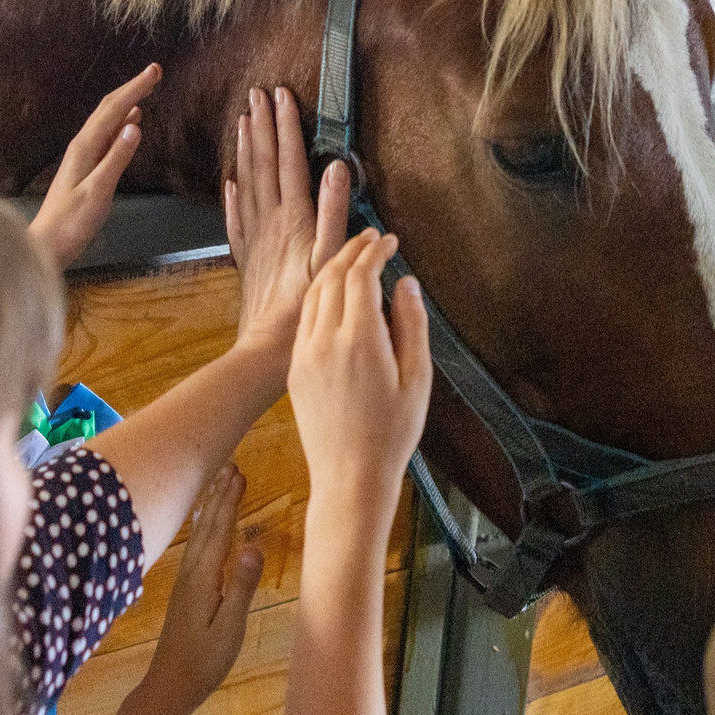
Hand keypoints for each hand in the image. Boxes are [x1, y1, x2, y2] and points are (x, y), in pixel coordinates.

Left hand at [31, 64, 159, 269]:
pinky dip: (122, 122)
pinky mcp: (87, 167)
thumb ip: (117, 159)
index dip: (135, 88)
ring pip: (108, 120)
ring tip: (146, 89)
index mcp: (85, 147)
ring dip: (127, 102)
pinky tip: (130, 121)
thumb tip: (136, 124)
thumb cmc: (71, 223)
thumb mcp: (98, 192)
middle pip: (108, 108)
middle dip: (131, 88)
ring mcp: (84, 156)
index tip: (155, 71)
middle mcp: (83, 145)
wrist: (47, 245)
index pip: (113, 109)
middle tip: (155, 72)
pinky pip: (108, 136)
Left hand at [137, 464, 264, 714]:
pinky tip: (207, 529)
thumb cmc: (203, 662)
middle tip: (231, 466)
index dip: (230, 501)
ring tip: (220, 485)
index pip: (220, 530)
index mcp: (203, 578)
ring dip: (211, 508)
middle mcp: (190, 573)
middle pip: (207, 525)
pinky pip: (197, 548)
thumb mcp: (229, 627)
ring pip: (199, 535)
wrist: (168, 686)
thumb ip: (241, 586)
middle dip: (219, 495)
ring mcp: (185, 582)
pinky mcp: (185, 592)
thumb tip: (252, 544)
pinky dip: (204, 529)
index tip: (239, 472)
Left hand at [226, 87, 350, 363]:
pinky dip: (233, 195)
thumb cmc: (306, 309)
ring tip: (244, 122)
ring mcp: (255, 240)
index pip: (290, 161)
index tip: (282, 95)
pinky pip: (236, 218)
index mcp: (293, 219)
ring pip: (247, 184)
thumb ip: (333, 212)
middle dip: (263, 126)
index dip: (286, 126)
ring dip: (247, 150)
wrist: (266, 349)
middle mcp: (270, 223)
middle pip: (265, 164)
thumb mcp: (331, 261)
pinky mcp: (247, 259)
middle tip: (257, 94)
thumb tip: (337, 169)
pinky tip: (231, 183)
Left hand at [288, 231, 430, 524]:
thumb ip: (412, 326)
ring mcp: (305, 353)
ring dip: (333, 267)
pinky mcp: (296, 368)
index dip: (375, 251)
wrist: (350, 476)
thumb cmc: (393, 434)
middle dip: (353, 250)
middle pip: (334, 276)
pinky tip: (335, 293)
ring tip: (354, 256)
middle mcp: (326, 340)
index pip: (362, 275)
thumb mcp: (417, 380)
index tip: (390, 240)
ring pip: (314, 293)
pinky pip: (305, 317)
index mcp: (361, 340)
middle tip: (372, 237)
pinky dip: (320, 294)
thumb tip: (406, 283)